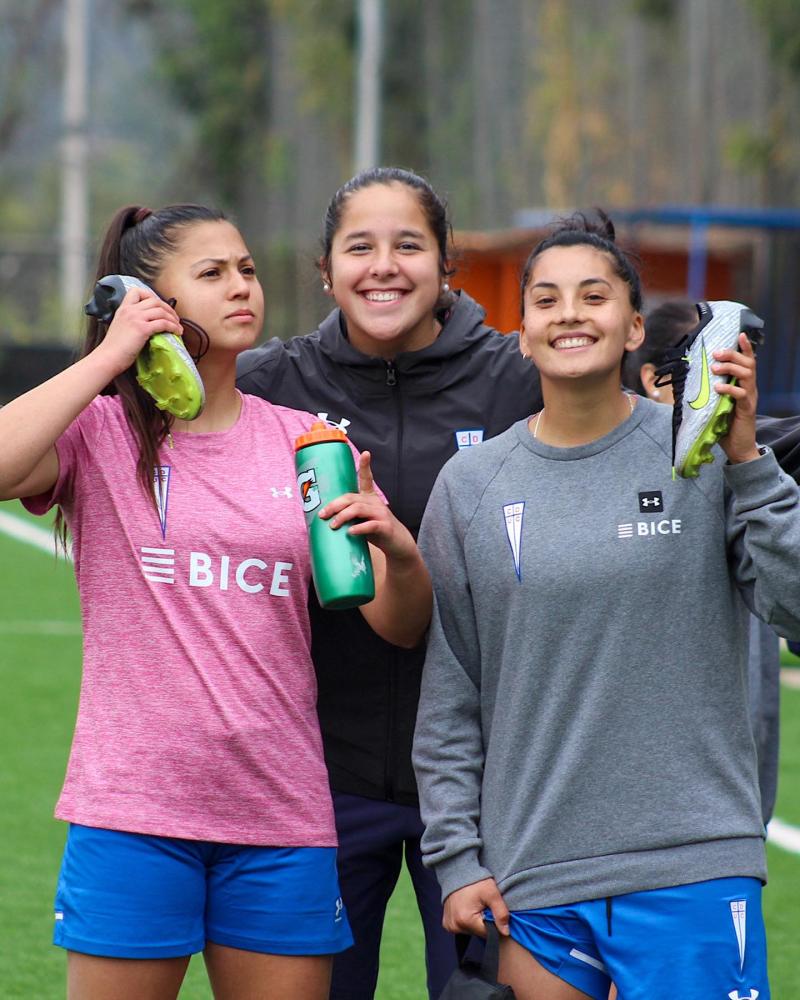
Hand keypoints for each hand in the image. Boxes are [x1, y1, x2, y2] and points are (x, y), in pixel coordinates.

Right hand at [95, 287, 182, 374]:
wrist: (108, 357)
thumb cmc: (114, 348)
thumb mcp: (120, 327)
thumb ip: (130, 321)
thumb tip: (146, 324)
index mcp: (123, 309)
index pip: (137, 291)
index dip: (151, 296)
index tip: (159, 306)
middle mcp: (130, 310)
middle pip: (155, 301)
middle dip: (168, 308)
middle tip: (174, 318)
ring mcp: (136, 318)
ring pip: (161, 311)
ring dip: (173, 318)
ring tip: (178, 326)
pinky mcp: (142, 329)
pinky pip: (163, 323)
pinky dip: (173, 327)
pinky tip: (177, 332)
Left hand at [319, 451, 418, 561]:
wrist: (397, 544)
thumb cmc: (376, 530)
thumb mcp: (362, 518)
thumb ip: (349, 513)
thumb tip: (325, 516)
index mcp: (370, 498)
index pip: (367, 478)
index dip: (366, 466)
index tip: (365, 453)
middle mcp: (375, 502)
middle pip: (352, 498)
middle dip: (335, 505)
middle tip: (323, 514)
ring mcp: (381, 514)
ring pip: (358, 509)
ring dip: (343, 516)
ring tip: (333, 525)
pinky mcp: (385, 527)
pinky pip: (370, 525)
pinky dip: (358, 528)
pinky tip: (350, 532)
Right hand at [443, 878, 509, 937]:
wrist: (457, 871)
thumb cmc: (475, 881)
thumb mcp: (492, 894)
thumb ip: (501, 913)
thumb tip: (506, 932)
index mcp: (466, 921)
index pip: (488, 933)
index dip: (494, 923)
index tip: (491, 910)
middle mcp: (455, 926)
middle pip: (479, 933)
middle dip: (484, 921)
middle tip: (483, 905)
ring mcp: (450, 925)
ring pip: (471, 931)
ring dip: (476, 921)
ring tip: (475, 905)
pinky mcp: (447, 924)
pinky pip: (462, 928)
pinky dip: (467, 921)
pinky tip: (468, 908)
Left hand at [714, 332, 760, 464]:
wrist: (738, 448)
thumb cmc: (725, 425)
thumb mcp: (715, 405)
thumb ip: (709, 392)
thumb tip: (688, 381)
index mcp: (743, 385)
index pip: (748, 361)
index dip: (745, 348)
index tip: (739, 334)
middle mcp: (749, 388)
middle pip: (748, 363)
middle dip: (732, 355)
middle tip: (716, 353)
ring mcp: (750, 398)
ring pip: (747, 374)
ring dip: (730, 368)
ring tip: (715, 368)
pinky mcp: (747, 410)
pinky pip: (742, 395)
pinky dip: (730, 389)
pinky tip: (718, 388)